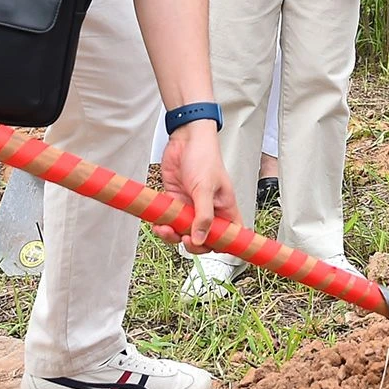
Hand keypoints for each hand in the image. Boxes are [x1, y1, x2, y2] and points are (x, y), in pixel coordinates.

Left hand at [156, 120, 236, 251]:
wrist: (184, 138)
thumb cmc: (204, 156)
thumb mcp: (205, 188)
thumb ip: (203, 215)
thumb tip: (201, 239)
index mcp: (225, 208)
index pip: (229, 235)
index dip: (222, 246)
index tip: (210, 249)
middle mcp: (209, 210)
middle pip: (204, 239)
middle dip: (193, 244)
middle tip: (185, 239)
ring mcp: (191, 207)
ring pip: (183, 233)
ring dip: (173, 235)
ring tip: (165, 228)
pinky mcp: (176, 202)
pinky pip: (169, 221)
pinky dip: (162, 225)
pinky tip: (158, 222)